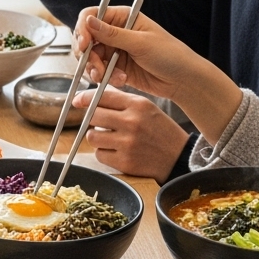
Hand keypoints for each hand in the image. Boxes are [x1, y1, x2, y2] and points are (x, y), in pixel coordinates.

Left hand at [70, 87, 188, 180]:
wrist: (180, 158)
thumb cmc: (160, 131)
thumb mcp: (146, 108)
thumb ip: (120, 101)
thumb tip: (88, 98)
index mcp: (138, 105)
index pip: (102, 96)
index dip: (86, 98)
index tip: (78, 101)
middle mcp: (132, 122)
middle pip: (93, 116)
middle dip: (92, 119)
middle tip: (101, 123)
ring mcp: (127, 143)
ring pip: (92, 137)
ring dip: (97, 137)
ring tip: (110, 138)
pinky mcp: (125, 162)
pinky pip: (99, 155)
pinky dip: (104, 153)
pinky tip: (117, 151)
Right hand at [73, 6, 242, 142]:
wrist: (183, 80)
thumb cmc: (170, 55)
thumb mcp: (141, 43)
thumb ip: (113, 34)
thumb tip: (89, 20)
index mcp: (122, 18)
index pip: (91, 16)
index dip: (83, 29)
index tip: (84, 45)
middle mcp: (115, 32)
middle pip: (86, 39)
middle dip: (87, 55)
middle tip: (96, 67)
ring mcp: (114, 50)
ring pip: (89, 58)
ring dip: (95, 69)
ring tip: (108, 78)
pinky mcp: (115, 68)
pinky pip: (99, 72)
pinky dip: (104, 78)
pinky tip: (121, 80)